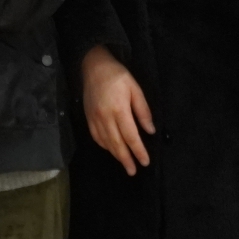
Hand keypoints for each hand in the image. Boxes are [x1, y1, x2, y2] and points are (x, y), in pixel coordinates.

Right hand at [82, 45, 154, 176]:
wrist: (93, 67)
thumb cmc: (118, 76)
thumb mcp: (135, 89)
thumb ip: (143, 110)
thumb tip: (150, 130)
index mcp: (119, 109)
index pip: (131, 136)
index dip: (138, 150)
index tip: (145, 162)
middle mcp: (105, 117)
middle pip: (117, 143)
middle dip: (126, 159)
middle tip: (133, 171)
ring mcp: (94, 119)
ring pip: (106, 142)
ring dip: (116, 155)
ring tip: (125, 164)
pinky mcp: (88, 118)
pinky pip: (96, 137)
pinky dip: (104, 146)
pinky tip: (111, 150)